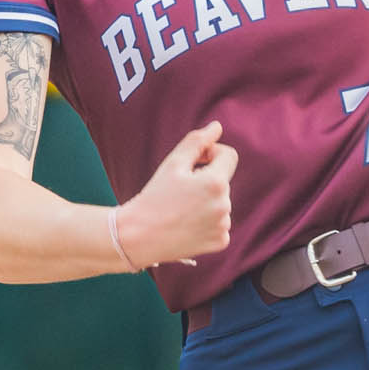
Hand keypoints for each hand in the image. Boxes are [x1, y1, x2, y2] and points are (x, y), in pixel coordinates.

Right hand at [119, 120, 237, 268]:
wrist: (139, 237)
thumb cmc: (154, 197)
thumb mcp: (173, 164)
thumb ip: (197, 142)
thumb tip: (217, 127)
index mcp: (216, 183)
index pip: (229, 155)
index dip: (211, 154)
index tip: (194, 162)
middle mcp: (225, 206)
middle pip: (223, 181)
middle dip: (205, 180)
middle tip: (179, 191)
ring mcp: (223, 226)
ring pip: (221, 203)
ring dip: (206, 202)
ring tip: (180, 209)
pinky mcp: (220, 242)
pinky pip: (219, 223)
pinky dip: (207, 222)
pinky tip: (186, 225)